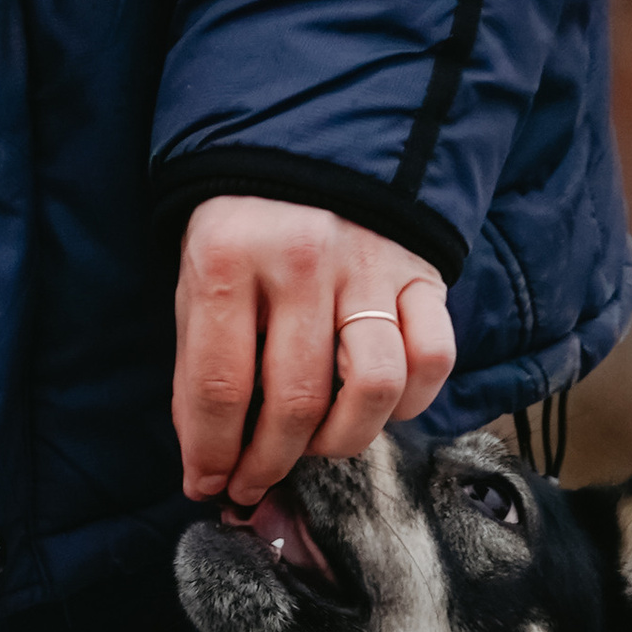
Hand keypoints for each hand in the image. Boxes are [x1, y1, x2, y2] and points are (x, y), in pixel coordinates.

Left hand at [172, 197, 455, 506]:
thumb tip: (206, 467)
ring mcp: (369, 264)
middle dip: (270, 463)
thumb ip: (199, 368)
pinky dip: (410, 399)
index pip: (220, 386)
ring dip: (342, 440)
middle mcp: (303, 258)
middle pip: (297, 401)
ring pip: (374, 388)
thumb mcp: (198, 282)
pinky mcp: (421, 272)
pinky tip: (377, 406)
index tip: (210, 485)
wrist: (308, 146)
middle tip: (255, 481)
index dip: (213, 454)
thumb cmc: (243, 233)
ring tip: (316, 445)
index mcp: (230, 256)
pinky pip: (432, 359)